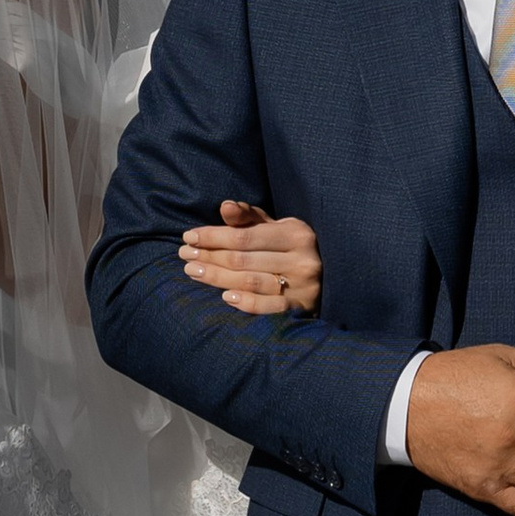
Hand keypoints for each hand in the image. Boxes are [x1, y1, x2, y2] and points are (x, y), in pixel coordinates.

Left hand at [178, 200, 322, 315]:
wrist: (331, 278)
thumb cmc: (292, 249)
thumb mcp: (276, 228)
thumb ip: (249, 218)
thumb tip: (225, 206)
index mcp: (296, 234)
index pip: (245, 235)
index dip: (213, 236)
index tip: (189, 237)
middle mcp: (302, 259)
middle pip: (244, 259)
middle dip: (209, 256)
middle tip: (184, 256)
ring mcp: (304, 286)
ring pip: (251, 282)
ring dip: (217, 278)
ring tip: (193, 272)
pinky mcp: (303, 309)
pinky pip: (270, 307)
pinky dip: (246, 303)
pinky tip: (224, 297)